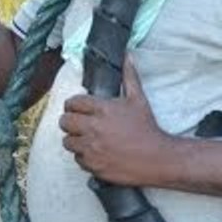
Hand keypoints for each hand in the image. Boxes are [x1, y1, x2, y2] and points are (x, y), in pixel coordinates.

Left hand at [59, 58, 168, 185]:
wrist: (157, 158)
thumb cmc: (147, 128)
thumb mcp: (138, 99)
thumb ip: (129, 77)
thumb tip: (127, 56)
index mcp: (102, 109)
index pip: (72, 102)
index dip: (73, 104)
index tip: (77, 108)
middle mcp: (93, 128)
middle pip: (64, 121)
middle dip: (69, 121)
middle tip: (78, 123)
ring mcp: (92, 147)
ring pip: (67, 141)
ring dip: (74, 139)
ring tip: (85, 138)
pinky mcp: (93, 165)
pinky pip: (77, 159)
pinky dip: (83, 156)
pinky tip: (94, 152)